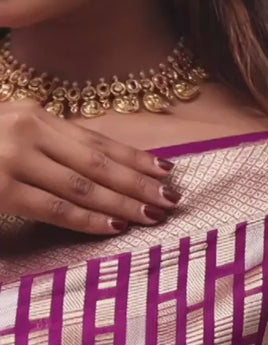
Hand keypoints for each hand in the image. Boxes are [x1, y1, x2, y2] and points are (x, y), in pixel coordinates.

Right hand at [0, 99, 180, 234]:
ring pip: (82, 186)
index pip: (96, 141)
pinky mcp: (2, 190)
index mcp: (36, 116)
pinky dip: (88, 220)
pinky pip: (55, 208)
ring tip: (153, 215)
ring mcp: (16, 160)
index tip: (167, 169)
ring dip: (123, 203)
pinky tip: (114, 227)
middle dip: (139, 181)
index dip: (134, 157)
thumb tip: (94, 165)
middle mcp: (30, 132)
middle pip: (97, 162)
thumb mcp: (8, 130)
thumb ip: (44, 143)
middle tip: (173, 197)